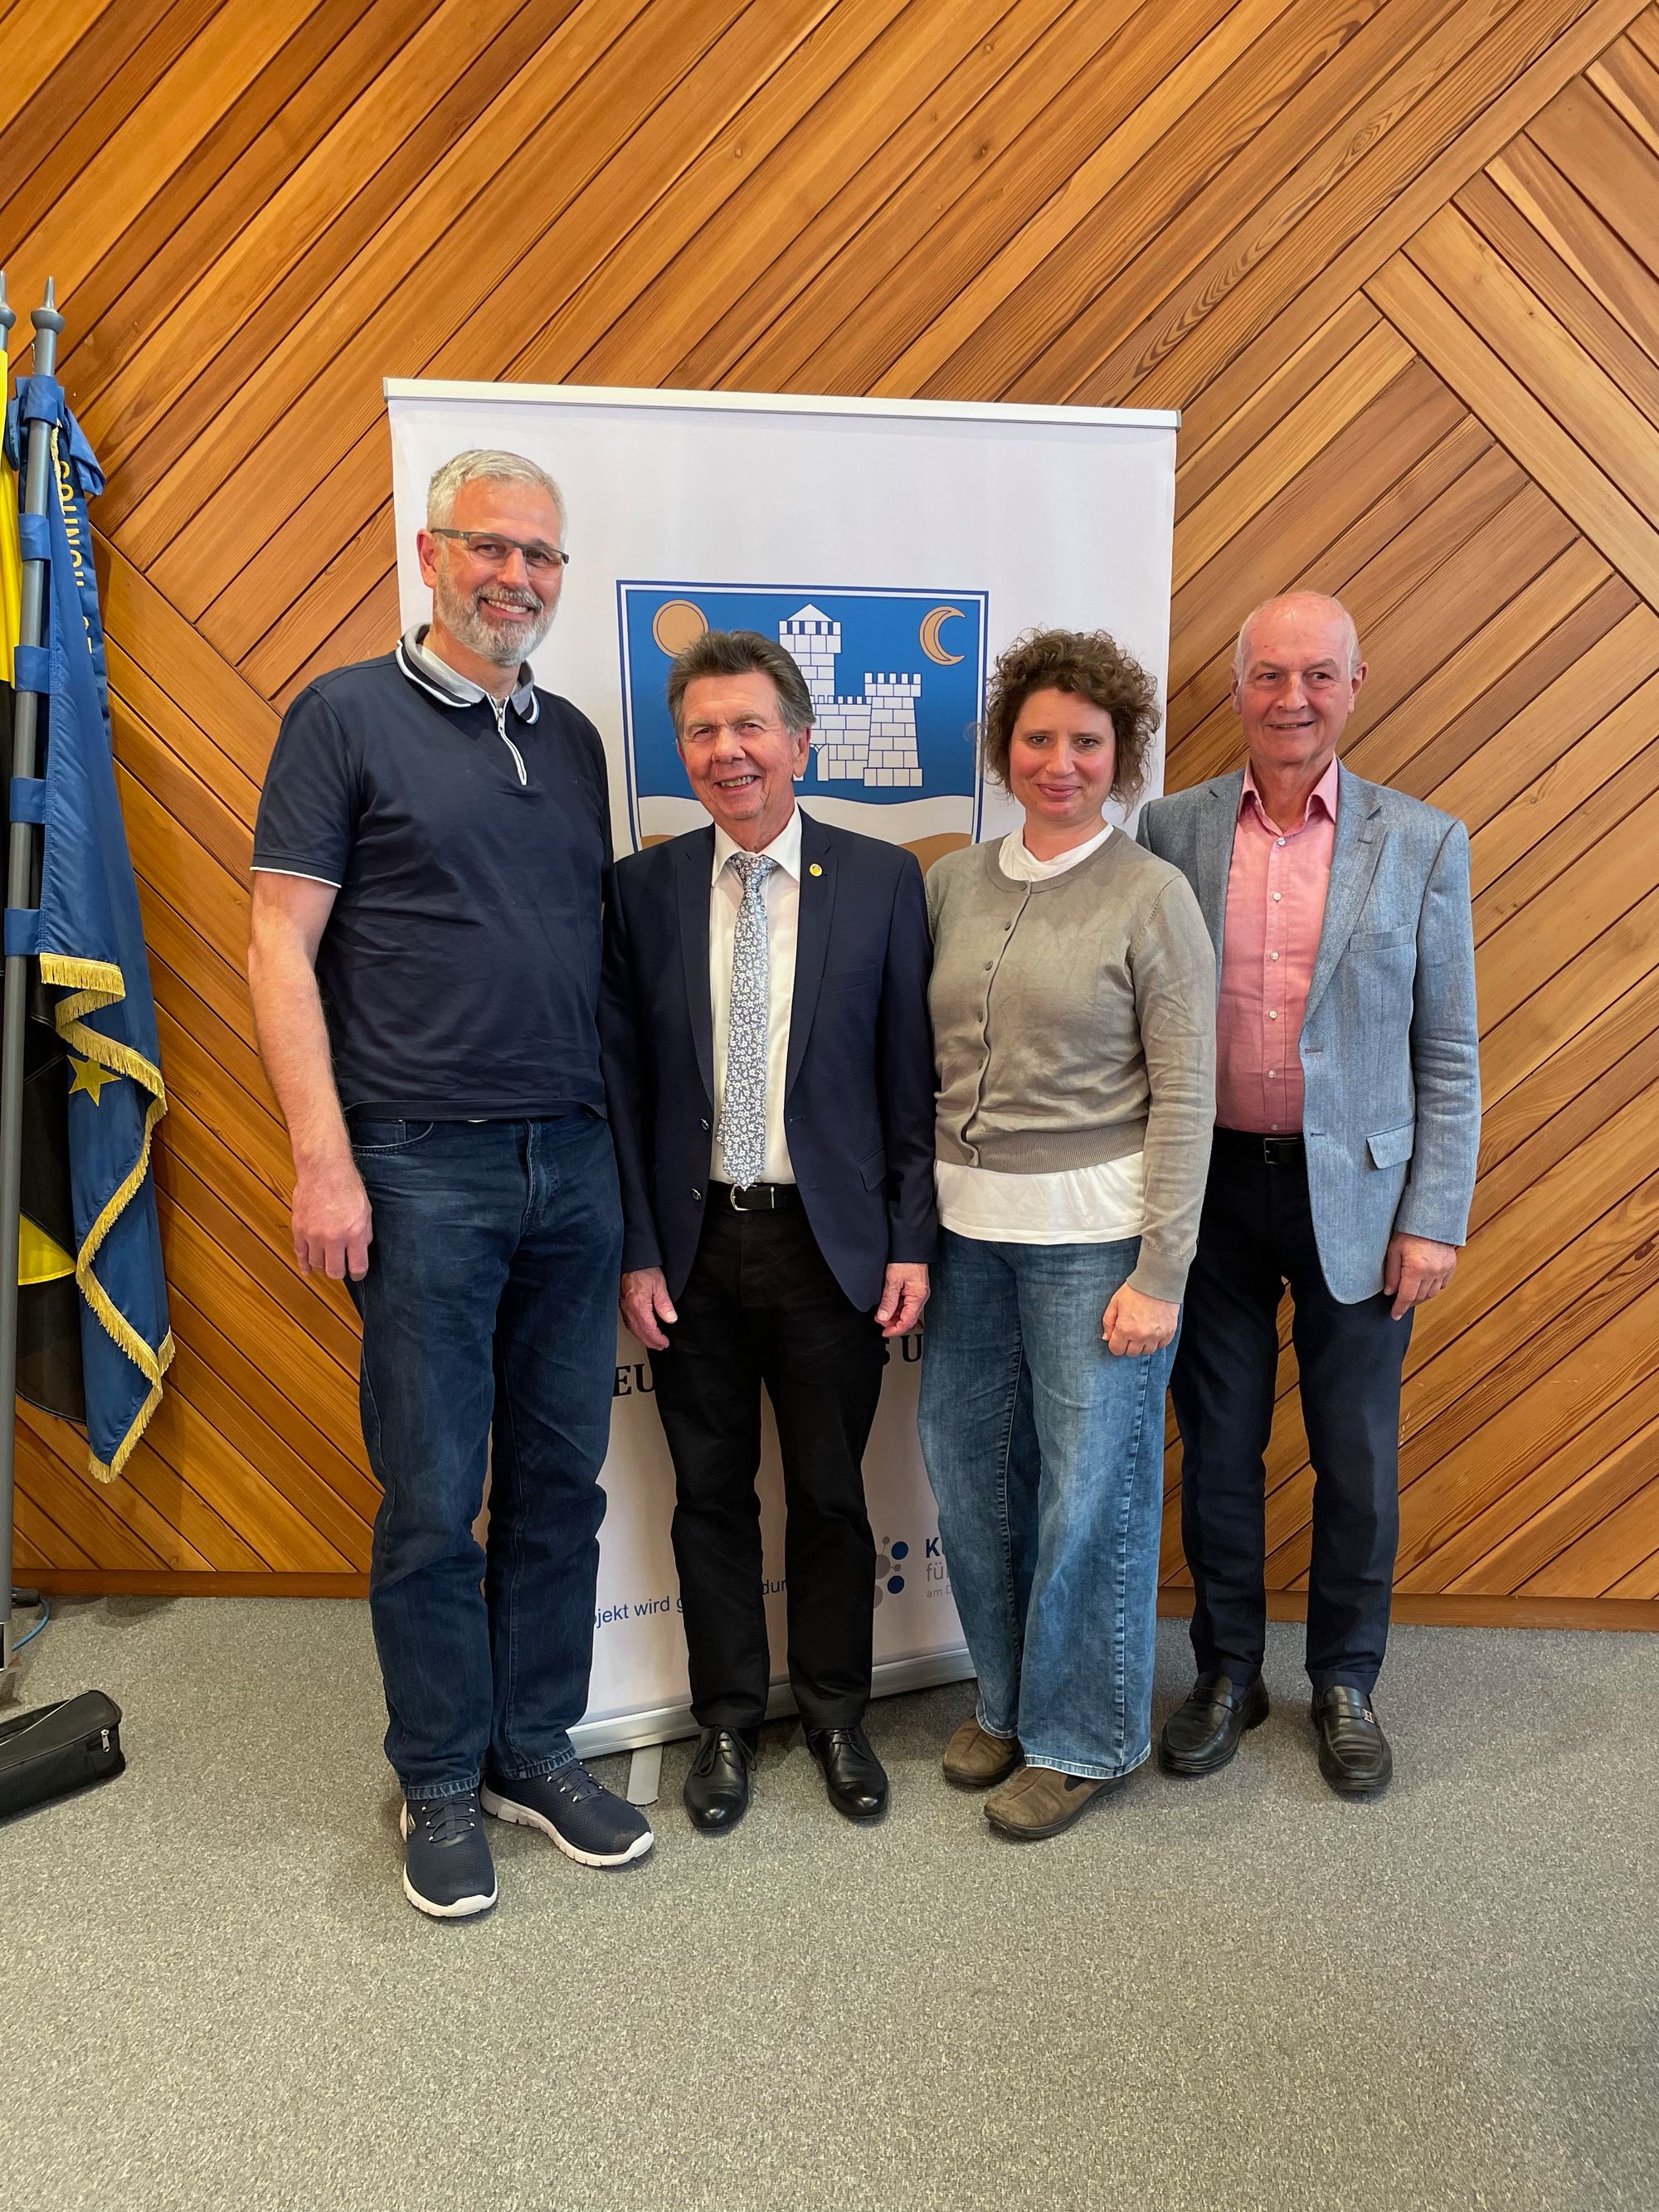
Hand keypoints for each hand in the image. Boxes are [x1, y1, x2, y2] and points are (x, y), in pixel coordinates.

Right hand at [292, 1155, 371, 1280]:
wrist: (323, 1169)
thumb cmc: (347, 1185)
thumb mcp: (366, 1211)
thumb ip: (364, 1234)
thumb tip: (360, 1251)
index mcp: (354, 1232)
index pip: (357, 1267)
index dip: (359, 1274)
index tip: (358, 1273)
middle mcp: (333, 1237)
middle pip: (334, 1271)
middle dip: (340, 1272)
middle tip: (342, 1267)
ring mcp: (313, 1235)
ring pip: (317, 1264)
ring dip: (323, 1265)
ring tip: (327, 1260)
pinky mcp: (299, 1229)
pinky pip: (300, 1254)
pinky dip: (304, 1264)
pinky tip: (308, 1269)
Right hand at [621, 1267, 677, 1350]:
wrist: (632, 1260)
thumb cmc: (644, 1269)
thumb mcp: (659, 1285)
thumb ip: (664, 1304)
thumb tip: (671, 1319)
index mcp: (638, 1306)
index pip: (648, 1329)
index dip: (657, 1339)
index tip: (665, 1343)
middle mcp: (629, 1309)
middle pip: (639, 1332)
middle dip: (650, 1342)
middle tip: (660, 1346)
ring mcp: (624, 1307)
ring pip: (633, 1329)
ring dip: (643, 1338)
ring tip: (652, 1342)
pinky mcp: (622, 1304)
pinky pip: (629, 1322)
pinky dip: (636, 1330)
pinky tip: (641, 1330)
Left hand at [876, 1262, 929, 1337]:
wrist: (911, 1246)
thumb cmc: (906, 1259)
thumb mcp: (893, 1281)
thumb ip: (888, 1300)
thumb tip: (883, 1317)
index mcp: (918, 1296)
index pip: (908, 1321)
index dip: (895, 1330)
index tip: (884, 1332)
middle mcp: (920, 1296)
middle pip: (908, 1318)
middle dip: (893, 1322)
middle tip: (879, 1320)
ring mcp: (918, 1293)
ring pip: (906, 1311)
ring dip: (893, 1314)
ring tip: (881, 1312)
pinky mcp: (914, 1289)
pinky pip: (906, 1303)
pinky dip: (896, 1306)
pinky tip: (887, 1304)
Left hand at [1102, 1284, 1179, 1357]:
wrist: (1158, 1281)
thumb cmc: (1135, 1290)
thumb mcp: (1115, 1303)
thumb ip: (1108, 1322)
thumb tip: (1106, 1337)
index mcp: (1125, 1329)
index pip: (1116, 1350)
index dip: (1115, 1344)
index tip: (1118, 1337)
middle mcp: (1141, 1336)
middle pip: (1132, 1353)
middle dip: (1128, 1345)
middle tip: (1130, 1332)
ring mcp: (1156, 1335)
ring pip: (1147, 1352)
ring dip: (1143, 1345)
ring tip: (1142, 1331)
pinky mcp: (1169, 1332)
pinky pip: (1161, 1345)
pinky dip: (1157, 1341)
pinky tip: (1153, 1330)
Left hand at [1383, 1232, 1456, 1320]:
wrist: (1431, 1217)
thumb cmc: (1409, 1230)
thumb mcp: (1393, 1250)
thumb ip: (1392, 1274)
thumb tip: (1390, 1293)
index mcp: (1416, 1268)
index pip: (1406, 1296)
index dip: (1399, 1308)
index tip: (1395, 1315)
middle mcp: (1432, 1271)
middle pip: (1420, 1297)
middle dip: (1409, 1303)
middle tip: (1400, 1303)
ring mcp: (1443, 1269)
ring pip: (1432, 1293)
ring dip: (1421, 1297)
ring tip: (1411, 1295)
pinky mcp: (1451, 1265)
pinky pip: (1443, 1284)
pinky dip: (1434, 1288)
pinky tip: (1425, 1286)